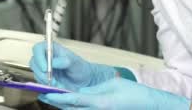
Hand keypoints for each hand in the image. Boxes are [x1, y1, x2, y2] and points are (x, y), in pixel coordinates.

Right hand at [29, 41, 116, 90]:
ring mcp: (44, 69)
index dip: (39, 57)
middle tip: (51, 81)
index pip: (38, 48)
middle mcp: (45, 58)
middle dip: (41, 73)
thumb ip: (65, 61)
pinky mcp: (44, 79)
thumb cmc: (80, 68)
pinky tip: (57, 87)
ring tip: (58, 85)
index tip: (45, 69)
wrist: (84, 81)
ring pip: (36, 74)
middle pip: (34, 62)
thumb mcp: (76, 63)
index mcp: (52, 49)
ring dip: (45, 81)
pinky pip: (40, 83)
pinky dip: (46, 87)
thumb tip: (54, 62)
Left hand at [39, 78, 190, 109]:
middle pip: (72, 108)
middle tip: (43, 94)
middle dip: (56, 102)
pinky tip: (67, 102)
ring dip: (63, 105)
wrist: (149, 105)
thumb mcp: (112, 85)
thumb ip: (93, 89)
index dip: (58, 96)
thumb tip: (79, 90)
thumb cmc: (133, 93)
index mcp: (100, 103)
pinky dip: (74, 107)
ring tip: (50, 97)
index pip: (74, 99)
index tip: (46, 92)